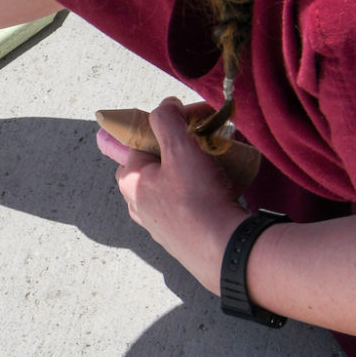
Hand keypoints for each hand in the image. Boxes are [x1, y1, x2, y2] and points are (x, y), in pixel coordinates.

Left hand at [99, 97, 249, 289]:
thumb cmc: (198, 200)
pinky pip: (185, 206)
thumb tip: (166, 106)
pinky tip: (218, 190)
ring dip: (190, 170)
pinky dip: (199, 193)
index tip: (181, 120)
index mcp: (130, 180)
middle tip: (201, 141)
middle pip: (153, 163)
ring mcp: (158, 223)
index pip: (132, 141)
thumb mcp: (181, 148)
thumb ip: (167, 121)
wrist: (224, 250)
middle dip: (175, 148)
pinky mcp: (178, 237)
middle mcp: (138, 204)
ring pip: (170, 186)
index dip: (156, 125)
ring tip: (216, 163)